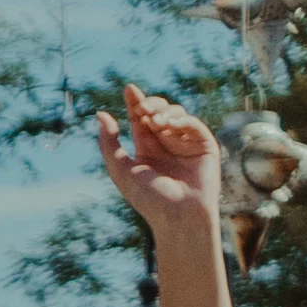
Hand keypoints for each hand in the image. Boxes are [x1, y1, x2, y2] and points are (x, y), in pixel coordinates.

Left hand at [96, 81, 223, 242]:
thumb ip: (109, 143)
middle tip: (143, 108)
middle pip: (158, 112)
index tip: (129, 89)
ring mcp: (186, 143)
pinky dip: (183, 120)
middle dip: (150, 105)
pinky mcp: (205, 146)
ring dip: (164, 112)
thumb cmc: (149, 199)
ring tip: (155, 121)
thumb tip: (100, 114)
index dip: (135, 102)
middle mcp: (166, 143)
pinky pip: (195, 125)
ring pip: (176, 114)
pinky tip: (171, 124)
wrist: (179, 217)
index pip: (140, 118)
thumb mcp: (121, 170)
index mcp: (146, 148)